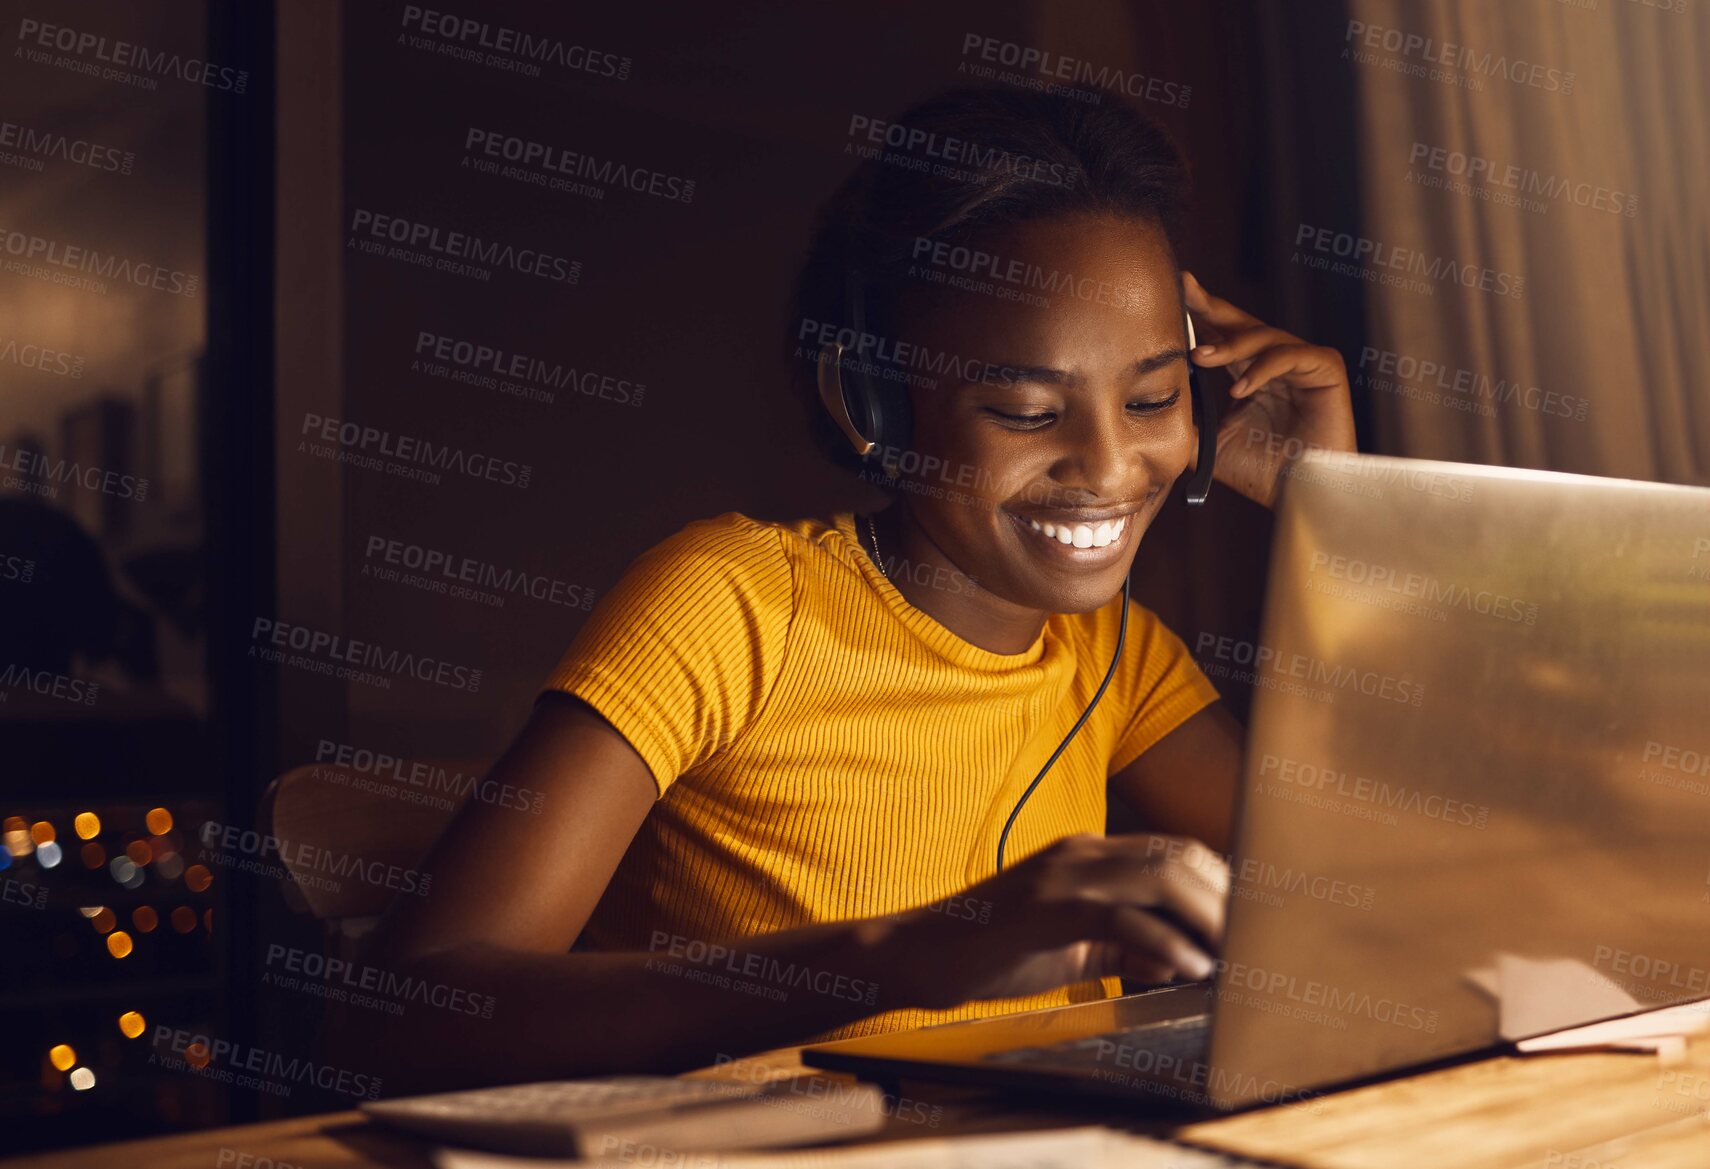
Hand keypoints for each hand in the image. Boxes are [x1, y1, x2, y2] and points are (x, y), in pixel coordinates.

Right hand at [884, 833, 1229, 1010]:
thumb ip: (1123, 947)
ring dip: (1206, 917)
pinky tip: (1187, 968)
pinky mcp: (1047, 907)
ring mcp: (1063, 875)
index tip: (1249, 920)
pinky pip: (1120, 916)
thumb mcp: (1071, 946)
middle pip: (1177, 858)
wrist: (921, 953)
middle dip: (1225, 899)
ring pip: (1159, 878)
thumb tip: (1178, 958)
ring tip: (1231, 955)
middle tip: (1254, 942)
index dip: (1219, 882)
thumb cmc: (993, 951)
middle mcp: (1081, 853)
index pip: (1173, 853)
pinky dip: (1162, 941)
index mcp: (1087, 855)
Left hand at [1182, 271, 1356, 508]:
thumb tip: (1142, 406)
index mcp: (1247, 373)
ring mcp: (1301, 363)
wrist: (1300, 496)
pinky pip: (1291, 354)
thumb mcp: (1208, 444)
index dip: (1196, 314)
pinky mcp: (1325, 369)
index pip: (1218, 335)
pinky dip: (1263, 368)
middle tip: (1183, 287)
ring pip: (1263, 336)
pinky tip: (1240, 389)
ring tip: (1199, 356)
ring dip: (1229, 344)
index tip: (1168, 296)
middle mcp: (1273, 362)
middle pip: (1239, 322)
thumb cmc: (1261, 473)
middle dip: (1209, 304)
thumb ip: (1183, 420)